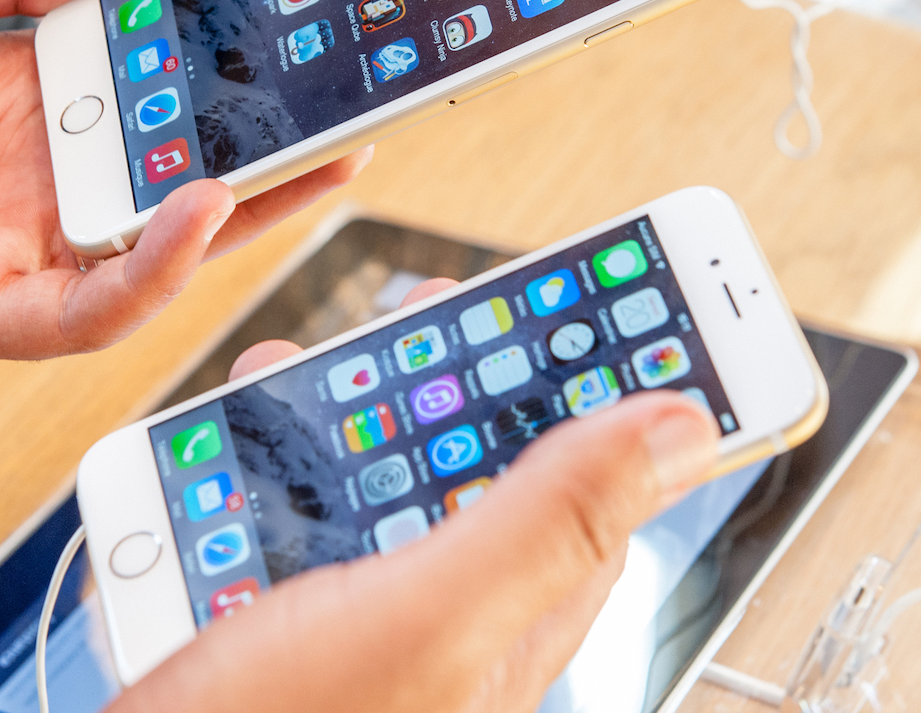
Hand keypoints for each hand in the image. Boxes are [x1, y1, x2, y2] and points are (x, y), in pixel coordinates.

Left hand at [0, 0, 367, 371]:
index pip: (154, 67)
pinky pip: (91, 304)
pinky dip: (154, 270)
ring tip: (333, 154)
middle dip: (278, 130)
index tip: (303, 11)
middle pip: (183, 156)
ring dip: (251, 202)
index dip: (229, 46)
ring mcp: (12, 243)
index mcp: (19, 84)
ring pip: (163, 237)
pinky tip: (203, 213)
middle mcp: (32, 169)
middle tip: (367, 94)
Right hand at [112, 280, 721, 712]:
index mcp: (511, 621)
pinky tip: (239, 439)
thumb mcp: (429, 613)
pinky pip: (291, 516)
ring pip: (380, 482)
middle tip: (451, 299)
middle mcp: (444, 622)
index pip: (601, 489)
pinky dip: (269, 459)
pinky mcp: (274, 618)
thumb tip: (680, 426)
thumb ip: (549, 517)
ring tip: (330, 353)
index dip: (620, 397)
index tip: (623, 303)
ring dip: (357, 407)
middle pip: (485, 468)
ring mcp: (356, 620)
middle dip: (467, 378)